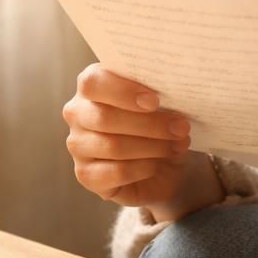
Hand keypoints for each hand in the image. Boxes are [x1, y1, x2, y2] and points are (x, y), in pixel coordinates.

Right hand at [62, 65, 192, 208]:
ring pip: (112, 146)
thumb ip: (159, 95)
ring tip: (176, 145)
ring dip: (151, 147)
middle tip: (180, 127)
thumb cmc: (156, 124)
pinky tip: (156, 165)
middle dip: (148, 124)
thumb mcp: (160, 104)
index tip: (154, 101)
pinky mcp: (85, 175)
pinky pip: (116, 172)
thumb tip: (174, 98)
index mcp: (91, 85)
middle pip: (104, 117)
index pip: (93, 82)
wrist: (159, 165)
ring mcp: (78, 145)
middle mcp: (77, 113)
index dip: (123, 91)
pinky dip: (142, 168)